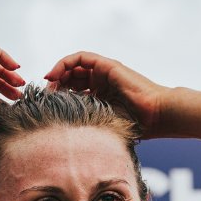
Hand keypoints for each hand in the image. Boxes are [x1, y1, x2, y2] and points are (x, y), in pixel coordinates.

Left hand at [44, 51, 169, 137]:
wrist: (156, 116)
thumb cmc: (136, 126)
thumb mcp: (104, 125)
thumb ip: (88, 125)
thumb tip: (63, 142)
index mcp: (102, 96)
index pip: (74, 90)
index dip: (58, 95)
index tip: (46, 105)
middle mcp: (102, 82)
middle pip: (71, 77)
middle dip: (56, 84)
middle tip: (44, 95)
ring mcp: (104, 72)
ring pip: (74, 66)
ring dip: (58, 73)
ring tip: (48, 85)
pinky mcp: (107, 65)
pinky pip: (81, 58)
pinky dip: (65, 63)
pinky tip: (54, 75)